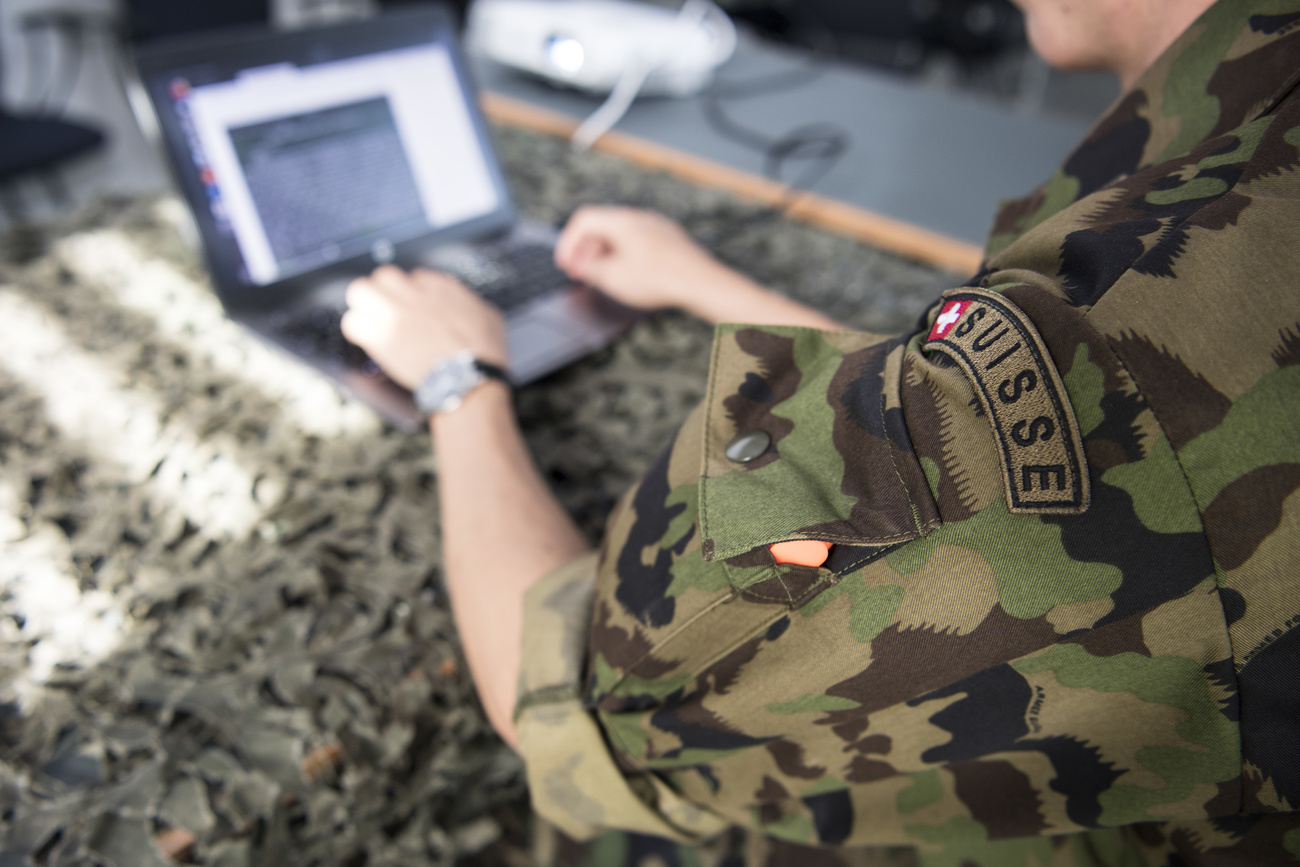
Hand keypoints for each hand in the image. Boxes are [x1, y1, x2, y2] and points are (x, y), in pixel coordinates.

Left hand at [341, 266, 506, 390]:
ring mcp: (394, 314)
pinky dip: (356, 329)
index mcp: (440, 288)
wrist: (469, 378)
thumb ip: (471, 302)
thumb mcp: (490, 316)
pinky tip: (365, 338)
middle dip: (384, 290)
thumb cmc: (484, 354)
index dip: (413, 292)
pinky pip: (351, 322)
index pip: (416, 276)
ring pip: (359, 290)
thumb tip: (467, 301)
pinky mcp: (380, 338)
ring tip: (370, 319)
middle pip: (383, 275)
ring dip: (363, 304)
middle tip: (387, 308)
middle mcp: (414, 295)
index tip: (416, 307)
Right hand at [554, 206, 726, 311]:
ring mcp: (656, 226)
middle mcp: (639, 217)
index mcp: (621, 221)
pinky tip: (626, 274)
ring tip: (601, 276)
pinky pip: (638, 242)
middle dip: (585, 250)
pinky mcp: (669, 239)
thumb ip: (589, 269)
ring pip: (620, 235)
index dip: (567, 242)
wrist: (700, 282)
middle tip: (578, 272)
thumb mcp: (612, 278)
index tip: (564, 261)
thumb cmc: (660, 279)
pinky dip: (624, 255)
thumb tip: (581, 265)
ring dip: (605, 253)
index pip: (583, 220)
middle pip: (602, 226)